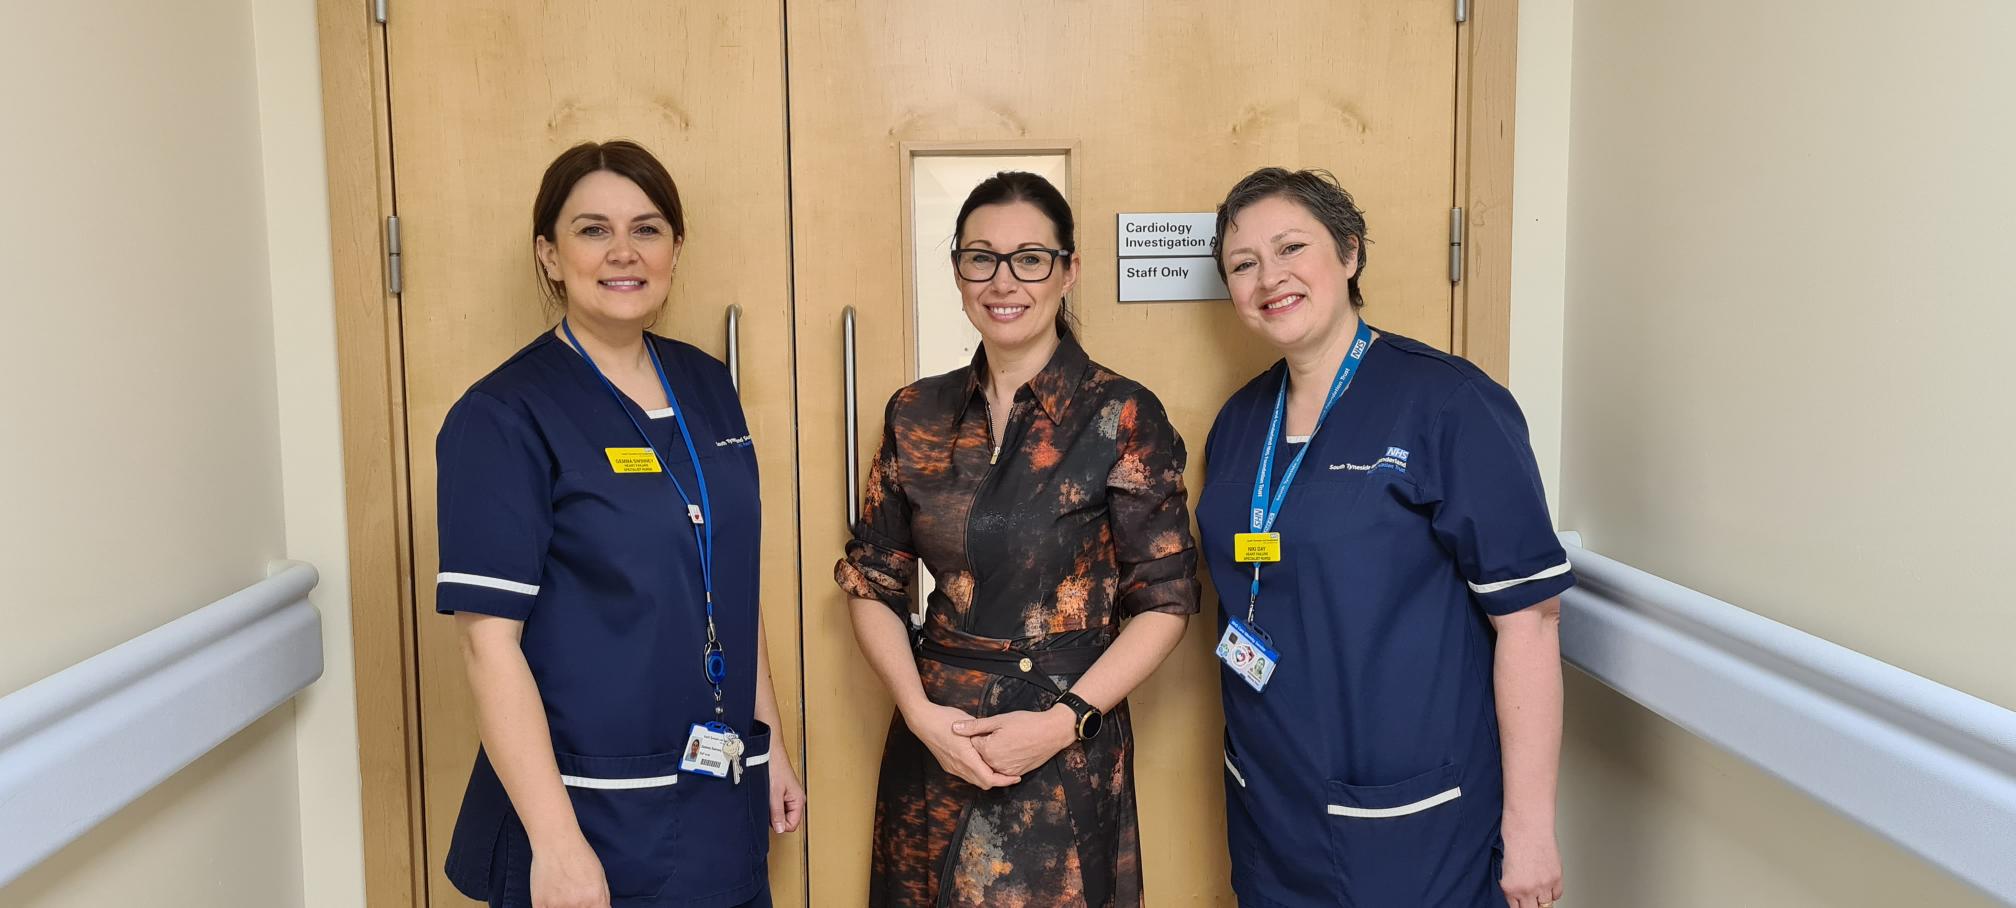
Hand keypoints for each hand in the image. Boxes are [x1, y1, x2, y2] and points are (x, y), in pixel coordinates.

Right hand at [530, 834, 609, 907]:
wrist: (555, 841)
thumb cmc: (579, 855)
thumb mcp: (600, 876)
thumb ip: (602, 898)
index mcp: (595, 898)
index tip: (589, 904)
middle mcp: (577, 905)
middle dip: (579, 907)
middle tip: (573, 896)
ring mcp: (557, 906)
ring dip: (563, 907)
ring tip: (562, 893)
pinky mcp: (539, 904)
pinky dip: (549, 907)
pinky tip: (552, 896)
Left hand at [768, 753, 806, 833]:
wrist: (769, 752)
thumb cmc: (775, 767)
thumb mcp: (774, 793)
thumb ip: (777, 812)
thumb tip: (780, 829)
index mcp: (798, 800)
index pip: (792, 825)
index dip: (780, 825)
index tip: (770, 817)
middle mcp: (795, 800)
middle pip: (786, 820)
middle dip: (775, 817)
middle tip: (768, 806)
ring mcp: (788, 796)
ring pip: (780, 814)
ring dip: (772, 810)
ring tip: (766, 799)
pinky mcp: (781, 793)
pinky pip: (776, 806)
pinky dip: (769, 804)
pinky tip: (765, 796)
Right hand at [902, 702, 1022, 788]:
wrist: (922, 721)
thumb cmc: (946, 718)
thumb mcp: (968, 722)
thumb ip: (983, 733)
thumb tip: (998, 738)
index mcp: (966, 757)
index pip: (989, 779)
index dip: (1004, 780)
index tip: (1016, 776)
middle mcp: (958, 766)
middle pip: (983, 783)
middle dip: (998, 781)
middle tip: (1011, 774)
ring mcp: (952, 767)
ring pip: (974, 781)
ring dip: (988, 778)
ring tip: (1000, 769)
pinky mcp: (948, 766)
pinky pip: (966, 776)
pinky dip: (978, 774)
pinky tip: (984, 764)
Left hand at [954, 706, 1075, 776]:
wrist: (1052, 733)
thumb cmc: (1026, 723)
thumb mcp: (999, 720)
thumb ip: (975, 726)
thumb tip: (954, 728)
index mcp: (988, 751)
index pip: (972, 743)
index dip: (978, 733)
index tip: (988, 727)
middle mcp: (995, 765)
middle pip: (980, 755)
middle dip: (983, 745)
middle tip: (999, 733)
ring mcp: (1006, 771)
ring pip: (991, 763)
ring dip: (993, 754)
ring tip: (1006, 740)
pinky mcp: (1016, 774)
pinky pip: (1002, 769)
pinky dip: (1002, 760)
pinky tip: (1011, 748)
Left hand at [1499, 819, 1563, 907]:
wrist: (1528, 823)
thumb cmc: (1512, 837)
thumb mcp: (1502, 865)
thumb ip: (1509, 883)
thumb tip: (1515, 895)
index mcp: (1509, 886)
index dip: (1517, 905)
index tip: (1519, 903)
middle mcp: (1527, 889)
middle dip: (1529, 905)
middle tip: (1528, 900)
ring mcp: (1543, 884)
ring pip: (1545, 905)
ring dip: (1541, 899)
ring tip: (1537, 892)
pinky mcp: (1556, 877)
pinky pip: (1557, 895)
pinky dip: (1552, 892)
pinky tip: (1547, 885)